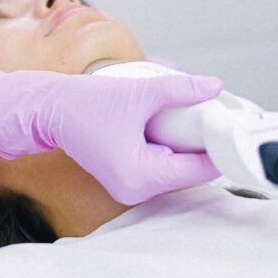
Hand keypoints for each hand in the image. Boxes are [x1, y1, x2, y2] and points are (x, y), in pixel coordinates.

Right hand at [0, 67, 223, 204]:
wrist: (48, 108)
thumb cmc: (84, 104)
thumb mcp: (137, 92)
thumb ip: (179, 89)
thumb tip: (213, 86)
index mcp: (140, 176)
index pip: (197, 169)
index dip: (217, 146)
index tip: (229, 126)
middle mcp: (136, 190)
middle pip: (188, 171)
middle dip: (200, 144)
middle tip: (211, 115)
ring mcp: (129, 187)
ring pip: (174, 168)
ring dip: (184, 145)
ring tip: (190, 117)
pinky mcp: (124, 177)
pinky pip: (158, 165)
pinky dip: (167, 147)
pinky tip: (170, 125)